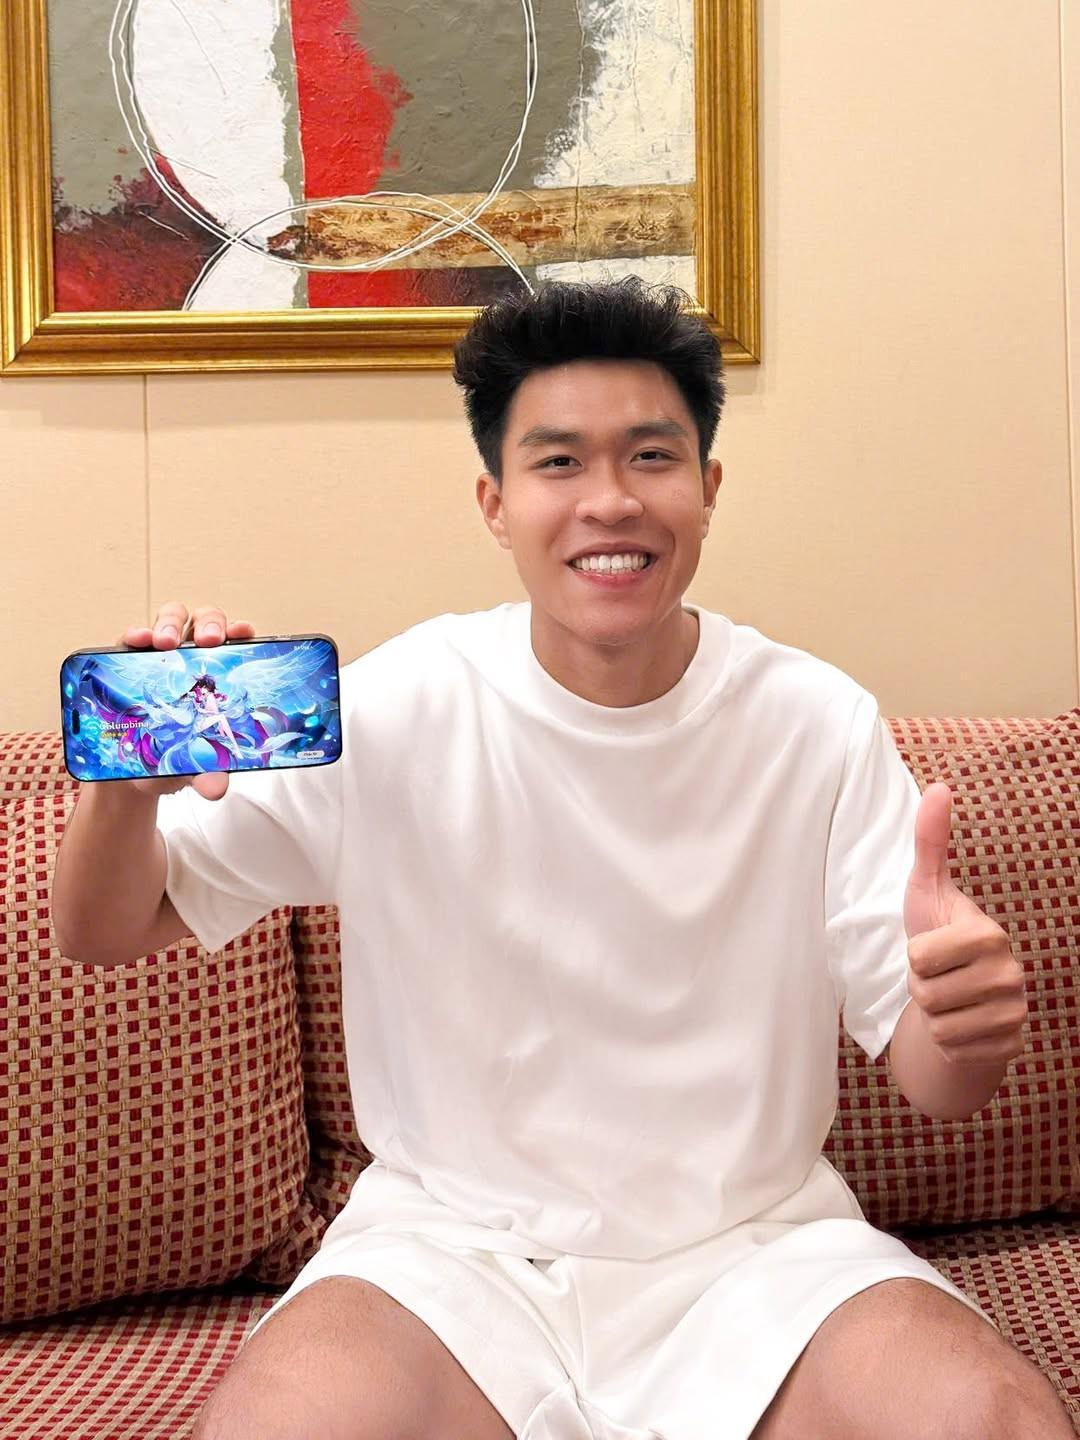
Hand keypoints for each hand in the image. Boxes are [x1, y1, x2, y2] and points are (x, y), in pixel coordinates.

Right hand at [117, 603, 255, 801]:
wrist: (131, 771)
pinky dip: (134, 633)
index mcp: (219, 676)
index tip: (245, 632)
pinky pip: (131, 637)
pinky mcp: (126, 658)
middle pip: (206, 622)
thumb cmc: (173, 759)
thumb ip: (207, 773)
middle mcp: (192, 658)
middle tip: (209, 641)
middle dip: (210, 624)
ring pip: (171, 619)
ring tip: (165, 643)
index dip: (241, 632)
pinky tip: (135, 640)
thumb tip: (216, 788)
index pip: (236, 644)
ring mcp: (160, 654)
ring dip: (170, 624)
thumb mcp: (192, 768)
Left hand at [903, 782, 1026, 1066]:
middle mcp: (1011, 974)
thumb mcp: (927, 890)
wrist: (957, 996)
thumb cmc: (937, 937)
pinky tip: (961, 1024)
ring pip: (938, 1025)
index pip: (921, 957)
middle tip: (938, 977)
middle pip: (927, 994)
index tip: (932, 948)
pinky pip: (953, 1049)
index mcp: (990, 934)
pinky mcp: (1008, 1048)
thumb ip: (930, 841)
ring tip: (948, 998)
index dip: (914, 956)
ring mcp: (1014, 1013)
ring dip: (932, 1015)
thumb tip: (938, 787)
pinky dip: (947, 1041)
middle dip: (920, 988)